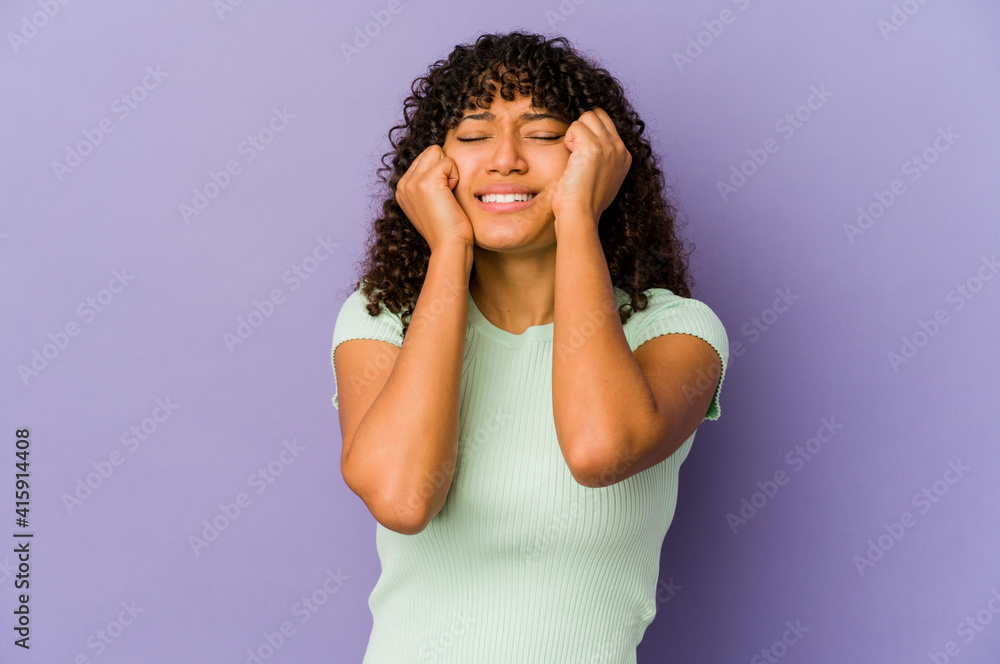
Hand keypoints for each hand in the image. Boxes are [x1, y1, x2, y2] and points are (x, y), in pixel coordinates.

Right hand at [395, 144, 474, 251]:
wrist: (449, 245)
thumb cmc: (447, 228)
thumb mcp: (431, 204)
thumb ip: (428, 184)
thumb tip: (440, 163)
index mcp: (402, 189)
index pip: (424, 159)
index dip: (440, 172)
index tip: (442, 197)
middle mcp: (403, 184)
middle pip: (430, 152)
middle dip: (444, 168)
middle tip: (447, 194)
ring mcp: (412, 182)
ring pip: (437, 152)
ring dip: (450, 170)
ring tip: (448, 194)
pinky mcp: (426, 182)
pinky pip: (447, 161)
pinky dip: (455, 176)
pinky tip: (451, 195)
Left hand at [550, 107, 631, 228]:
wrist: (580, 214)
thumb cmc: (584, 203)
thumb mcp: (603, 179)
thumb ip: (603, 160)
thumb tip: (589, 145)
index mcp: (624, 156)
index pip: (607, 123)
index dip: (589, 133)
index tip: (581, 155)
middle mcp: (620, 148)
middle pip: (598, 115)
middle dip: (582, 127)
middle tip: (575, 150)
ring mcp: (608, 146)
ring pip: (587, 116)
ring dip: (575, 132)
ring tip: (573, 154)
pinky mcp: (593, 147)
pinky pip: (576, 126)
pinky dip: (568, 138)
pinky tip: (570, 155)